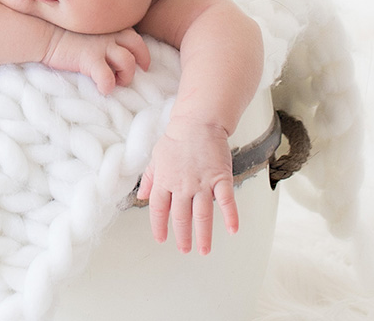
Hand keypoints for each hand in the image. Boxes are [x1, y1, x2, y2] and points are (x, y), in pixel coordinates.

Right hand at [42, 27, 150, 93]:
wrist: (42, 33)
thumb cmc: (60, 31)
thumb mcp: (85, 28)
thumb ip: (99, 32)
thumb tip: (108, 45)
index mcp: (107, 25)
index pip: (133, 33)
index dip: (138, 47)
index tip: (139, 57)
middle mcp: (107, 33)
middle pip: (138, 44)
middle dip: (143, 59)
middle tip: (142, 69)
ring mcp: (100, 46)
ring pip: (128, 62)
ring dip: (126, 75)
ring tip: (118, 81)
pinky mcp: (89, 59)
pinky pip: (107, 77)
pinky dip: (108, 86)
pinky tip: (102, 89)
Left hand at [137, 117, 236, 254]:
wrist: (197, 122)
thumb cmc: (176, 138)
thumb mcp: (156, 156)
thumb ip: (149, 178)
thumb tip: (141, 195)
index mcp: (164, 179)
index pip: (158, 208)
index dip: (159, 225)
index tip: (161, 239)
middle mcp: (182, 185)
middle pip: (180, 216)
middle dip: (182, 236)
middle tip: (184, 249)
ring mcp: (202, 183)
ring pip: (202, 215)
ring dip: (203, 235)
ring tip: (203, 250)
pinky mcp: (220, 178)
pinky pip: (226, 201)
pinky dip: (230, 217)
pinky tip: (232, 231)